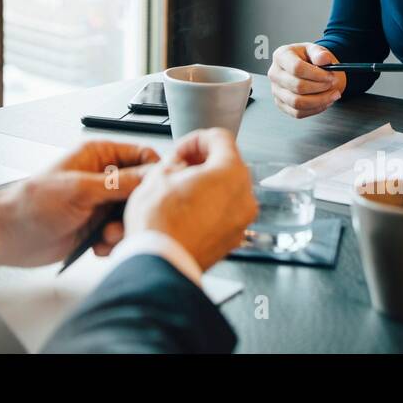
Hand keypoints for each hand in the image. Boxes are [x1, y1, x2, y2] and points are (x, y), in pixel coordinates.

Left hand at [0, 141, 158, 266]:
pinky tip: (97, 246)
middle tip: (125, 220)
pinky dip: (112, 243)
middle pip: (141, 188)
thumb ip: (118, 183)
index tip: (157, 191)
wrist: (11, 234)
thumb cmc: (33, 202)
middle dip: (137, 208)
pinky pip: (119, 233)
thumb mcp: (80, 189)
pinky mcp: (97, 226)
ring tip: (105, 236)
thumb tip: (151, 176)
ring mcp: (100, 202)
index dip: (154, 172)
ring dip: (123, 228)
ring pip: (132, 214)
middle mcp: (103, 177)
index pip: (142, 155)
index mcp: (99, 156)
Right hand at [122, 128, 257, 271]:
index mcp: (231, 173)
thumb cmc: (159, 224)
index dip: (195, 139)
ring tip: (178, 191)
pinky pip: (223, 214)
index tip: (181, 149)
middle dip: (201, 163)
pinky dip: (208, 208)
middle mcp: (244, 197)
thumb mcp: (158, 176)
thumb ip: (175, 162)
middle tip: (178, 168)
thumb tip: (178, 165)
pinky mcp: (231, 240)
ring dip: (205, 185)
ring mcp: (240, 222)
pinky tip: (184, 211)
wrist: (159, 263)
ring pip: (226, 191)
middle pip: (227, 165)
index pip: (220, 138)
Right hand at [269, 42, 345, 118]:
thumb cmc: (308, 59)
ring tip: (332, 94)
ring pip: (298, 103)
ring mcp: (276, 91)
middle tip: (333, 84)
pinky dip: (315, 109)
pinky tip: (324, 101)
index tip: (330, 76)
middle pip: (297, 86)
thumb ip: (319, 53)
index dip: (316, 74)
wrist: (306, 68)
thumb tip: (323, 59)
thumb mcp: (315, 50)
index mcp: (281, 56)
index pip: (297, 68)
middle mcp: (275, 74)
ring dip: (320, 101)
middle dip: (320, 87)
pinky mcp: (281, 104)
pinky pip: (298, 113)